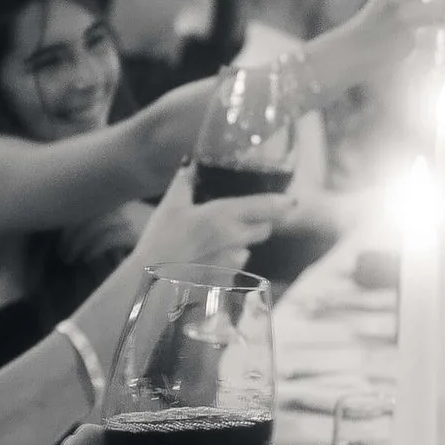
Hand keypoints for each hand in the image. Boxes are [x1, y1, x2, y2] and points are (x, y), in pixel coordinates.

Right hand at [136, 169, 279, 271]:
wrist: (150, 283)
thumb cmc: (159, 240)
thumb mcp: (170, 205)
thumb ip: (184, 181)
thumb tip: (190, 162)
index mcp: (223, 216)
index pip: (265, 208)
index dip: (282, 204)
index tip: (293, 201)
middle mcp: (235, 239)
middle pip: (263, 230)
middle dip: (259, 224)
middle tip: (242, 220)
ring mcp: (233, 263)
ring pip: (247, 250)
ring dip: (239, 245)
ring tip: (212, 245)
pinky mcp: (227, 281)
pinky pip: (234, 269)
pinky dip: (226, 264)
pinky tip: (205, 262)